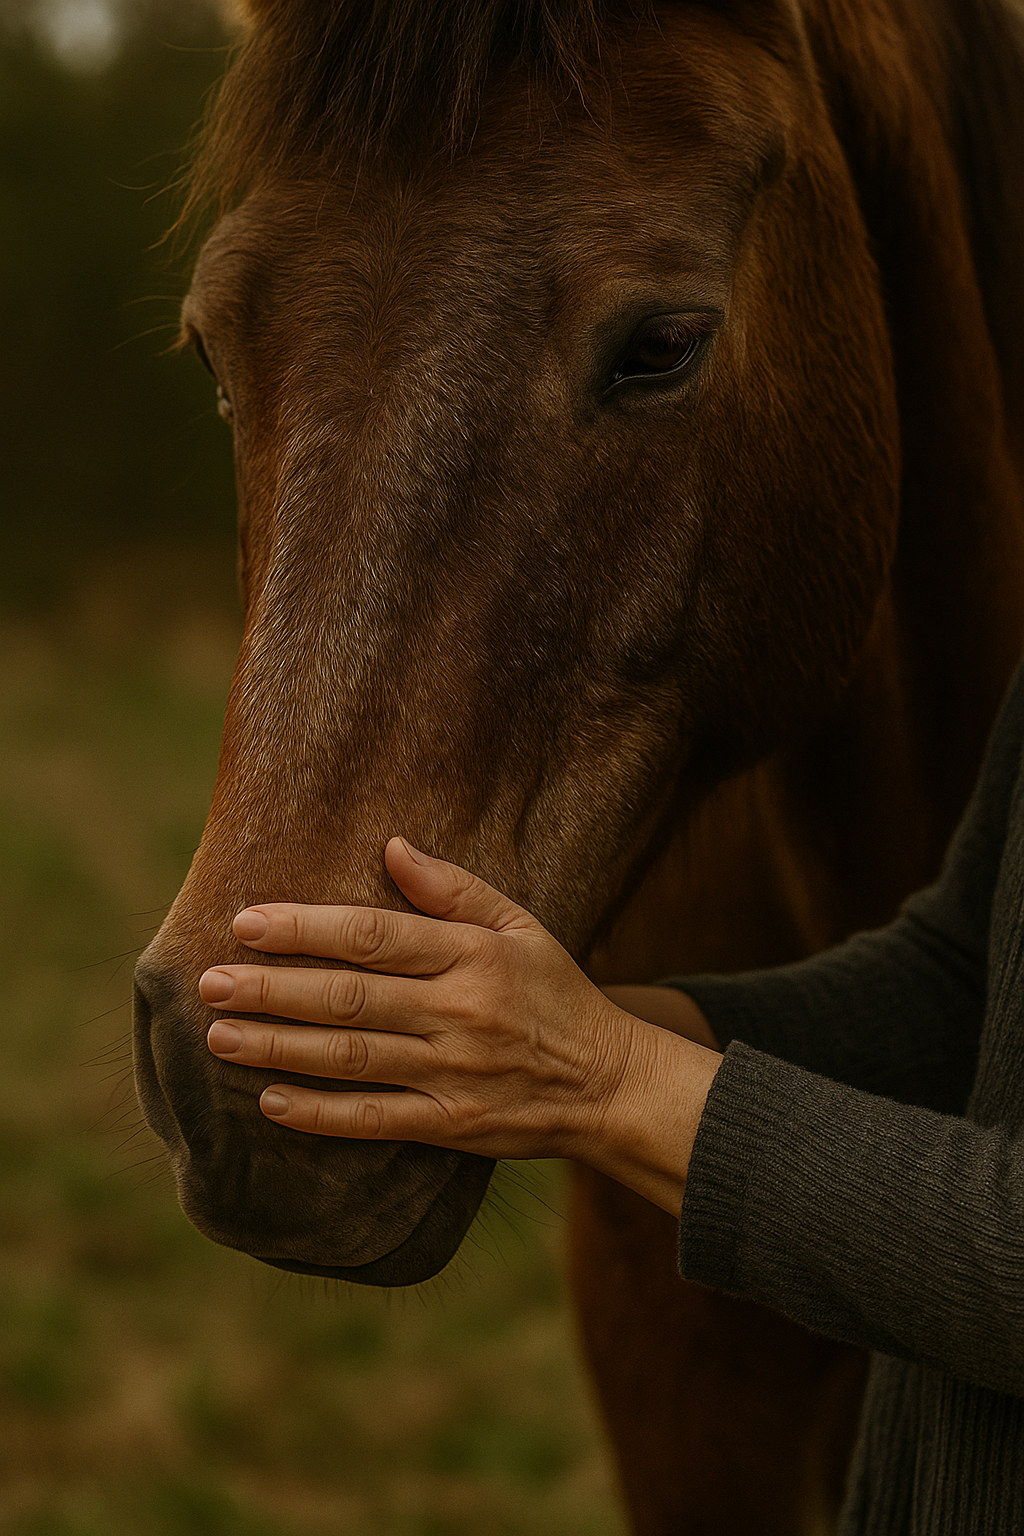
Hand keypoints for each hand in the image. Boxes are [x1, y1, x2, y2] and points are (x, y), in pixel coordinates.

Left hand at [198, 838, 721, 1215]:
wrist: (609, 1081)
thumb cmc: (555, 992)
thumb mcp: (520, 925)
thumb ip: (454, 889)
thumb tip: (392, 847)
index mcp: (472, 955)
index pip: (375, 936)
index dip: (306, 929)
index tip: (246, 923)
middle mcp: (459, 1012)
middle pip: (350, 999)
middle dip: (273, 989)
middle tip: (210, 983)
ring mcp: (454, 1072)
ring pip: (352, 1058)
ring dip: (280, 1047)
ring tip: (221, 1036)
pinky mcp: (452, 1126)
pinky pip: (375, 1119)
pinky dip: (320, 1113)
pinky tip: (271, 1102)